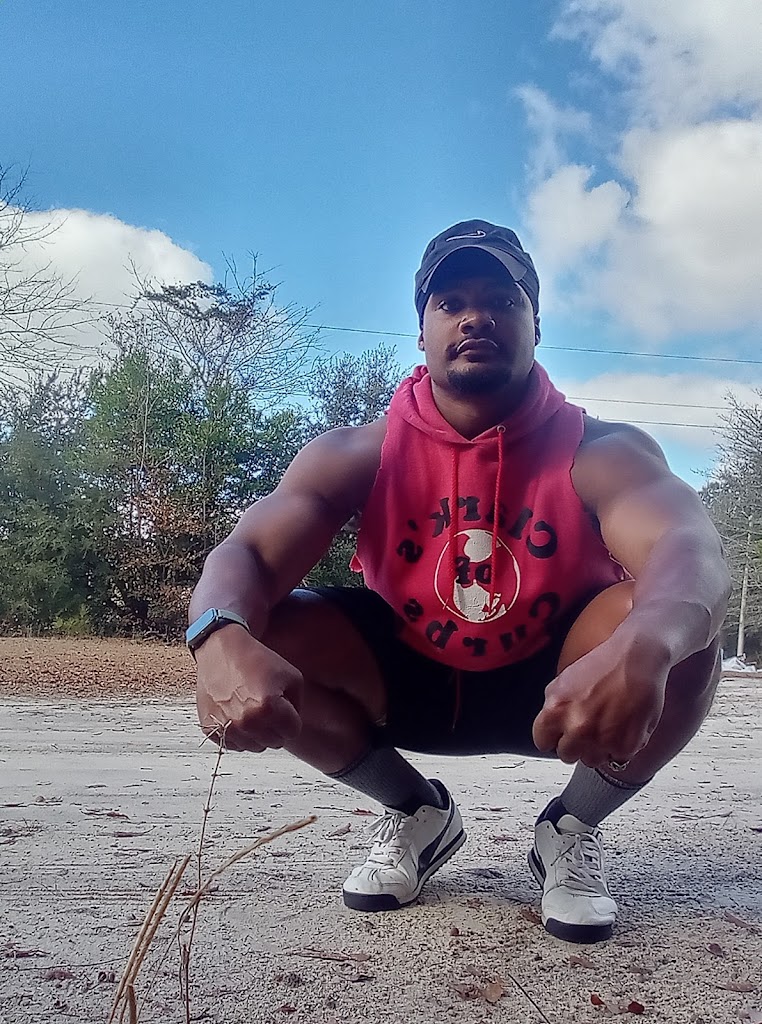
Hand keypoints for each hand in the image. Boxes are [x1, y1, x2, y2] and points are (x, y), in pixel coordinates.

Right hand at [194, 625, 302, 751]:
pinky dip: (238, 735)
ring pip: (254, 747)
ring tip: (252, 710)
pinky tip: (238, 715)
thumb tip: (291, 726)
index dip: (291, 718)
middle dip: (276, 727)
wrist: (221, 651)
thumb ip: (298, 705)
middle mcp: (247, 721)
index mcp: (269, 708)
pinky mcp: (210, 728)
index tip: (283, 707)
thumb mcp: (292, 676)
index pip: (293, 731)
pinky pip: (234, 745)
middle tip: (267, 707)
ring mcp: (227, 727)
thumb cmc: (257, 660)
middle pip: (274, 742)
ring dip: (257, 733)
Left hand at [532, 635, 667, 766]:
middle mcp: (577, 728)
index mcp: (555, 711)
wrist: (637, 658)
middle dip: (575, 743)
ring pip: (591, 760)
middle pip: (566, 754)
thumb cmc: (603, 665)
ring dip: (597, 748)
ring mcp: (602, 739)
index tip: (561, 733)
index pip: (542, 742)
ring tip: (607, 725)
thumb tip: (549, 728)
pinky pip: (616, 758)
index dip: (554, 736)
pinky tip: (623, 726)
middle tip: (588, 727)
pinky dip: (620, 746)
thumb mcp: (563, 681)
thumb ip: (552, 708)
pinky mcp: (626, 746)